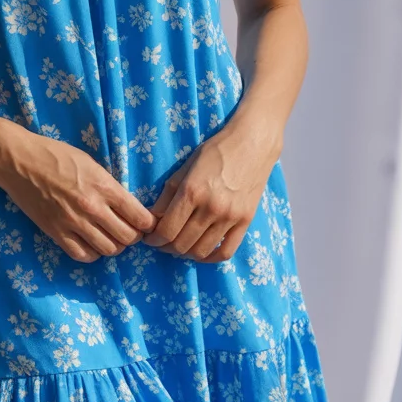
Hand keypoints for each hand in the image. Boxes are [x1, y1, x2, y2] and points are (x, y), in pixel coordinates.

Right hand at [0, 126, 158, 262]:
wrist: (20, 161)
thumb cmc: (56, 155)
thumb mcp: (91, 163)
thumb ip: (109, 186)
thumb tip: (126, 206)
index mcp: (104, 186)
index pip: (140, 217)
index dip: (147, 223)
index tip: (145, 223)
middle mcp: (92, 208)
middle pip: (128, 237)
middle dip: (133, 236)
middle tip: (128, 231)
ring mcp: (73, 223)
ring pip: (108, 249)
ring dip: (113, 245)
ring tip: (109, 237)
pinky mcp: (56, 233)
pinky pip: (82, 255)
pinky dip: (92, 254)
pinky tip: (91, 243)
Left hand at [141, 129, 278, 261]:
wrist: (252, 144)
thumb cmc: (215, 151)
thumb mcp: (185, 168)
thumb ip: (167, 196)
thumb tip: (152, 220)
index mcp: (192, 192)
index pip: (166, 230)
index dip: (154, 240)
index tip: (150, 238)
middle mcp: (211, 208)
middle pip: (181, 244)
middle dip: (165, 247)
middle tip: (161, 243)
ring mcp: (230, 217)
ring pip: (201, 252)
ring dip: (185, 254)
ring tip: (178, 246)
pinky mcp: (245, 222)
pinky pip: (226, 252)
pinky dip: (210, 258)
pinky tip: (201, 252)